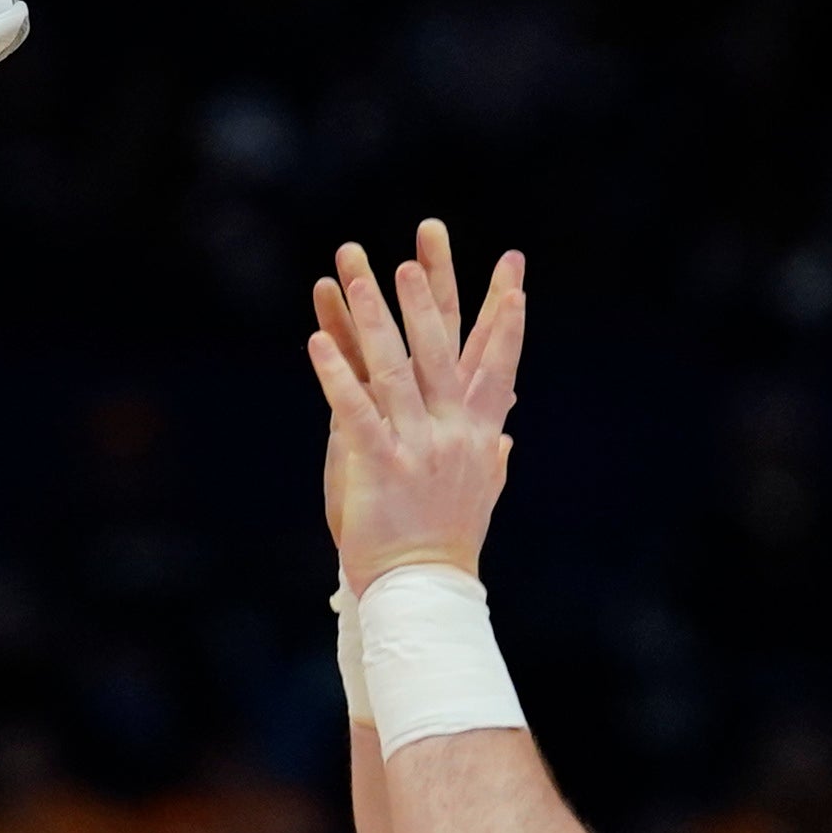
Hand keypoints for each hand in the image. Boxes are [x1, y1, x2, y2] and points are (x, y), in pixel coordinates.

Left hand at [310, 219, 527, 587]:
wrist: (424, 590)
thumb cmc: (447, 537)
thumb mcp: (480, 486)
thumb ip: (492, 446)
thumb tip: (508, 418)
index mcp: (477, 432)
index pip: (496, 362)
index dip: (505, 317)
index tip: (515, 272)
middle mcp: (451, 431)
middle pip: (441, 347)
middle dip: (431, 291)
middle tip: (423, 242)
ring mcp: (417, 446)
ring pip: (395, 367)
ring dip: (375, 315)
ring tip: (360, 271)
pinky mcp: (380, 464)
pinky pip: (354, 410)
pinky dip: (336, 373)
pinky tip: (316, 341)